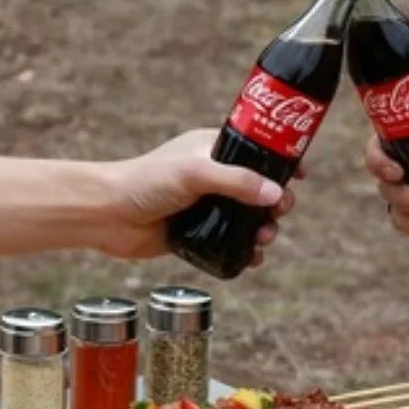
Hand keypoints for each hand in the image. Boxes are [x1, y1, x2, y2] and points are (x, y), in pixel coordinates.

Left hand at [97, 129, 300, 261]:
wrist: (108, 215)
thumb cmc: (146, 183)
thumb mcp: (195, 174)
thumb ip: (237, 181)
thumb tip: (276, 194)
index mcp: (214, 150)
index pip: (258, 149)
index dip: (282, 160)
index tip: (299, 175)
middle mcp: (214, 177)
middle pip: (260, 188)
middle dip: (276, 202)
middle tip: (279, 212)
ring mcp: (208, 206)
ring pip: (250, 219)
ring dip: (265, 229)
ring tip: (264, 239)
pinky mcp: (200, 234)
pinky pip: (233, 243)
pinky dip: (247, 252)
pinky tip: (252, 259)